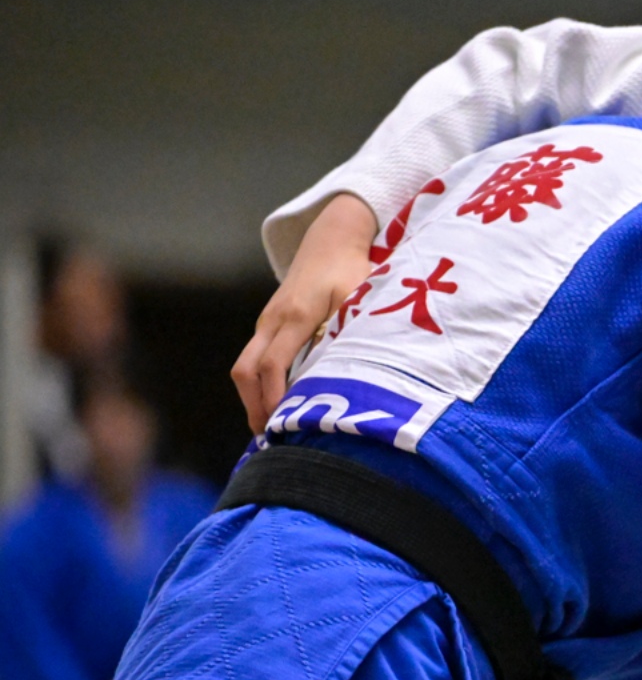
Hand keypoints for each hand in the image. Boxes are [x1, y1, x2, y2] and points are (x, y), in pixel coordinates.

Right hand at [231, 193, 377, 430]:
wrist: (330, 241)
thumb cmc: (351, 271)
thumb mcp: (358, 299)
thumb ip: (350, 331)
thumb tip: (350, 373)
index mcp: (296, 316)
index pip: (275, 363)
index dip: (275, 396)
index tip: (281, 423)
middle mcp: (273, 320)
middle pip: (246, 369)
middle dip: (253, 405)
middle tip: (268, 438)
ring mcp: (266, 321)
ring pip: (245, 365)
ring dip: (252, 397)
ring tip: (268, 428)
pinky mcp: (267, 324)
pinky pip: (253, 359)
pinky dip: (258, 384)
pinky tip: (273, 405)